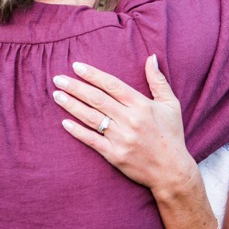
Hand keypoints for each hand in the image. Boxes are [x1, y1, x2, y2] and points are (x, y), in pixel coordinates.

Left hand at [52, 55, 197, 196]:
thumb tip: (151, 57)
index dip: (93, 75)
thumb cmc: (171, 135)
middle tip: (58, 78)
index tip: (77, 66)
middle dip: (75, 87)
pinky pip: (92, 140)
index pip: (112, 85)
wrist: (171, 170)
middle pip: (97, 99)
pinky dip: (77, 131)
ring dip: (71, 105)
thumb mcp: (170, 105)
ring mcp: (121, 138)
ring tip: (57, 95)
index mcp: (142, 105)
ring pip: (91, 118)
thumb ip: (158, 81)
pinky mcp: (114, 155)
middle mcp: (130, 120)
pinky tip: (64, 122)